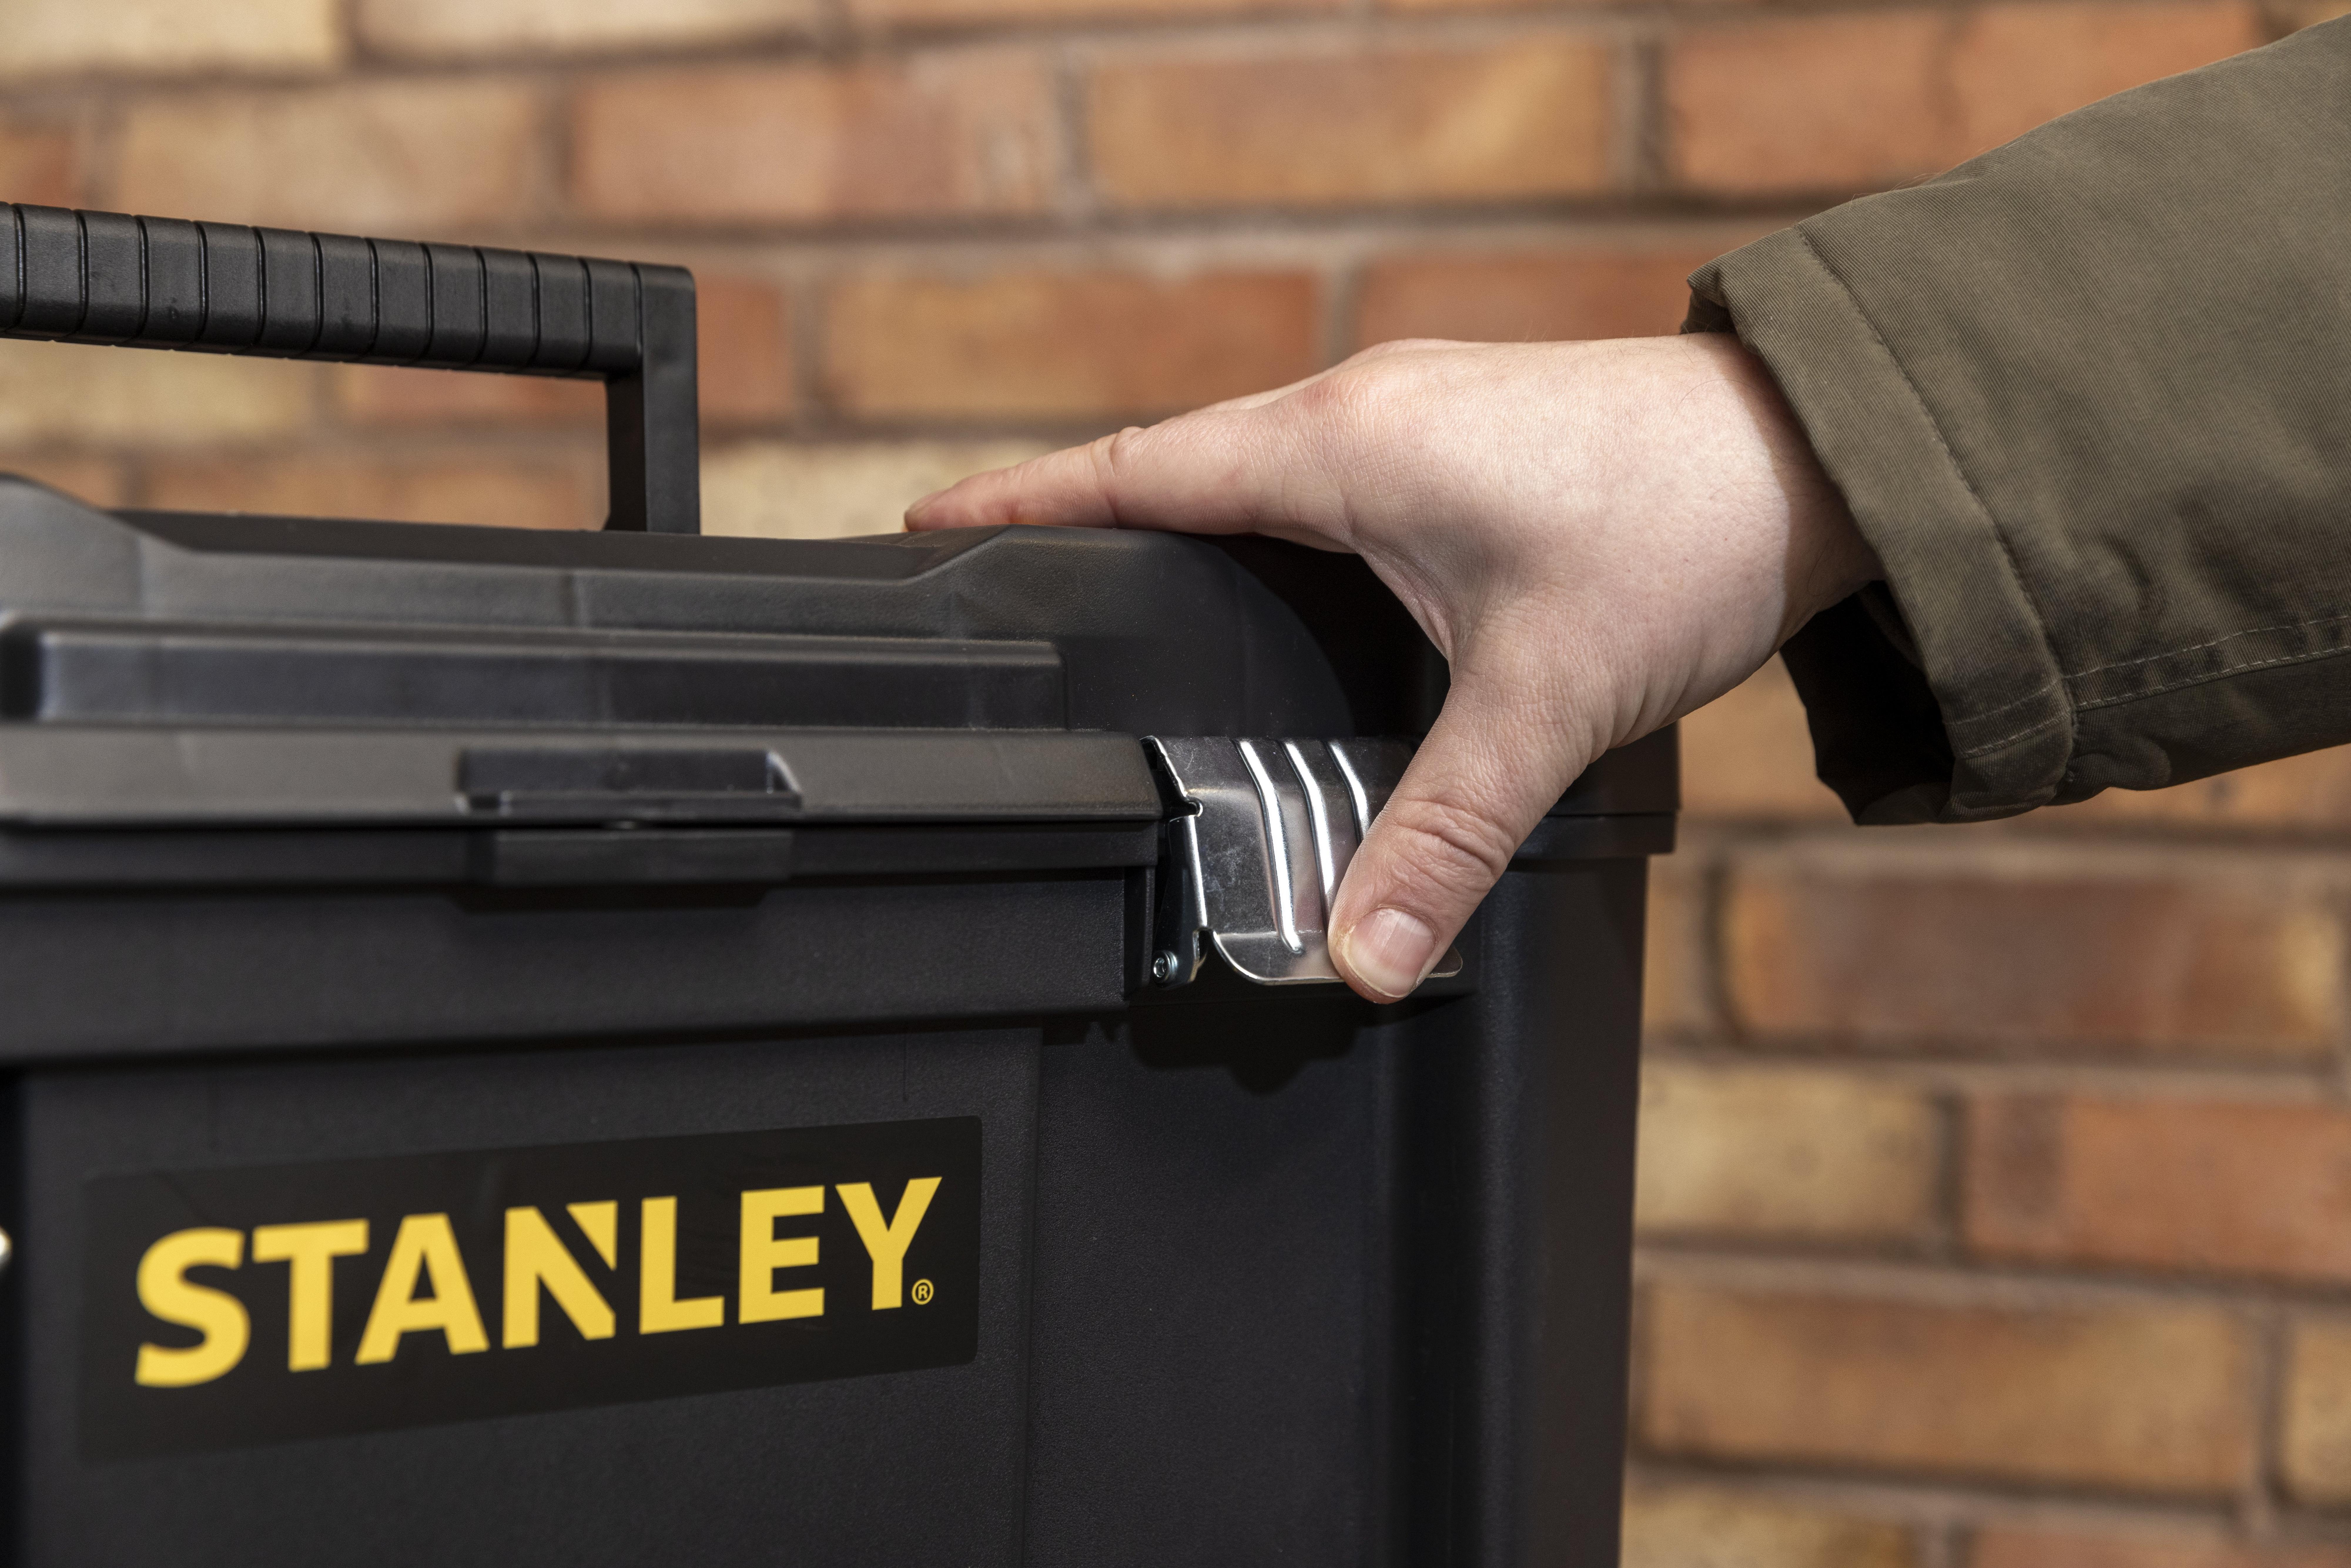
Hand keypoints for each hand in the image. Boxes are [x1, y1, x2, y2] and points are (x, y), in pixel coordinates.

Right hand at [906, 333, 1878, 1001]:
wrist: (1821, 455)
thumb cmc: (1685, 533)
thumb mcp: (1545, 702)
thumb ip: (1446, 835)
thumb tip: (1367, 958)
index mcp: (1344, 448)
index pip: (1137, 474)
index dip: (1025, 503)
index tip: (930, 521)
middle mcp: (1367, 413)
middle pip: (1181, 464)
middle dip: (1087, 515)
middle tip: (1008, 570)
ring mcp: (1420, 418)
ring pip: (1259, 467)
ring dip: (1188, 515)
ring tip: (1121, 585)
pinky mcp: (1470, 440)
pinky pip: (1328, 472)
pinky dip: (1276, 524)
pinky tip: (1280, 579)